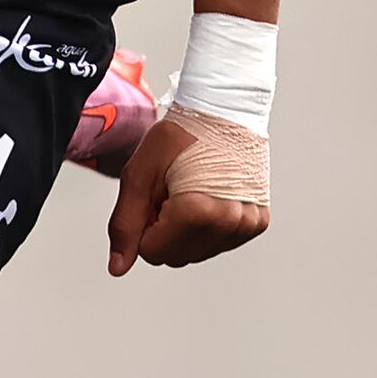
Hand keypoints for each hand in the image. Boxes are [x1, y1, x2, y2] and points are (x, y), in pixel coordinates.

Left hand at [104, 111, 268, 276]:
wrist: (223, 110)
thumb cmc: (180, 136)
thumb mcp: (140, 174)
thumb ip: (126, 224)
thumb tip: (118, 268)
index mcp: (199, 211)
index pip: (152, 253)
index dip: (143, 225)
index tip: (153, 195)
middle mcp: (230, 223)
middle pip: (175, 258)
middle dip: (163, 231)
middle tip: (169, 191)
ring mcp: (247, 225)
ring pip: (197, 254)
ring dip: (185, 231)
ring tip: (190, 190)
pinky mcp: (258, 222)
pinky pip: (220, 243)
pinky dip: (207, 228)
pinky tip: (208, 195)